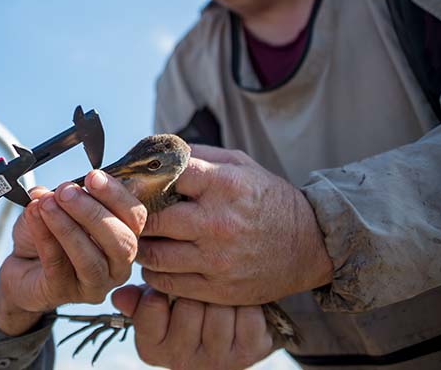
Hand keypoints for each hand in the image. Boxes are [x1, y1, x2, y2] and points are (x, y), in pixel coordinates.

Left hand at [0, 170, 146, 334]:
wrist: (21, 264)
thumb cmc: (48, 234)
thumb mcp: (58, 206)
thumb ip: (60, 196)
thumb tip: (51, 189)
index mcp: (124, 235)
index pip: (135, 216)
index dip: (116, 195)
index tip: (93, 176)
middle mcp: (117, 263)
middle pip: (122, 242)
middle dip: (93, 212)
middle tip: (66, 192)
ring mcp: (94, 283)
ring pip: (91, 260)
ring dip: (68, 227)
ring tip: (48, 204)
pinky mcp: (65, 293)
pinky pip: (58, 265)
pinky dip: (45, 236)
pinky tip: (35, 216)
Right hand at [112, 284, 272, 369]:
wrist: (230, 332)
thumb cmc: (185, 310)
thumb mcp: (158, 304)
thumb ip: (138, 299)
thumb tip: (119, 296)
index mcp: (152, 350)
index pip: (152, 303)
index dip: (161, 288)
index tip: (165, 288)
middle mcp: (182, 362)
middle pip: (189, 304)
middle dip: (195, 291)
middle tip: (198, 292)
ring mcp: (218, 362)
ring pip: (218, 308)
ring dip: (222, 296)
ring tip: (219, 298)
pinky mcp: (249, 354)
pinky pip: (247, 315)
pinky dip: (246, 304)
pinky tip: (240, 306)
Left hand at [137, 145, 332, 304]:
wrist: (311, 245)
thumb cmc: (269, 199)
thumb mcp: (241, 164)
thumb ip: (199, 155)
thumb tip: (157, 151)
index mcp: (224, 186)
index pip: (166, 177)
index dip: (144, 179)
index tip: (134, 183)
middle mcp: (218, 222)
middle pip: (153, 219)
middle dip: (136, 216)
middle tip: (129, 214)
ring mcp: (217, 259)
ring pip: (154, 255)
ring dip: (142, 246)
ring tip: (143, 237)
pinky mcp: (218, 288)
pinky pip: (168, 283)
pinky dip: (154, 272)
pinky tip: (156, 260)